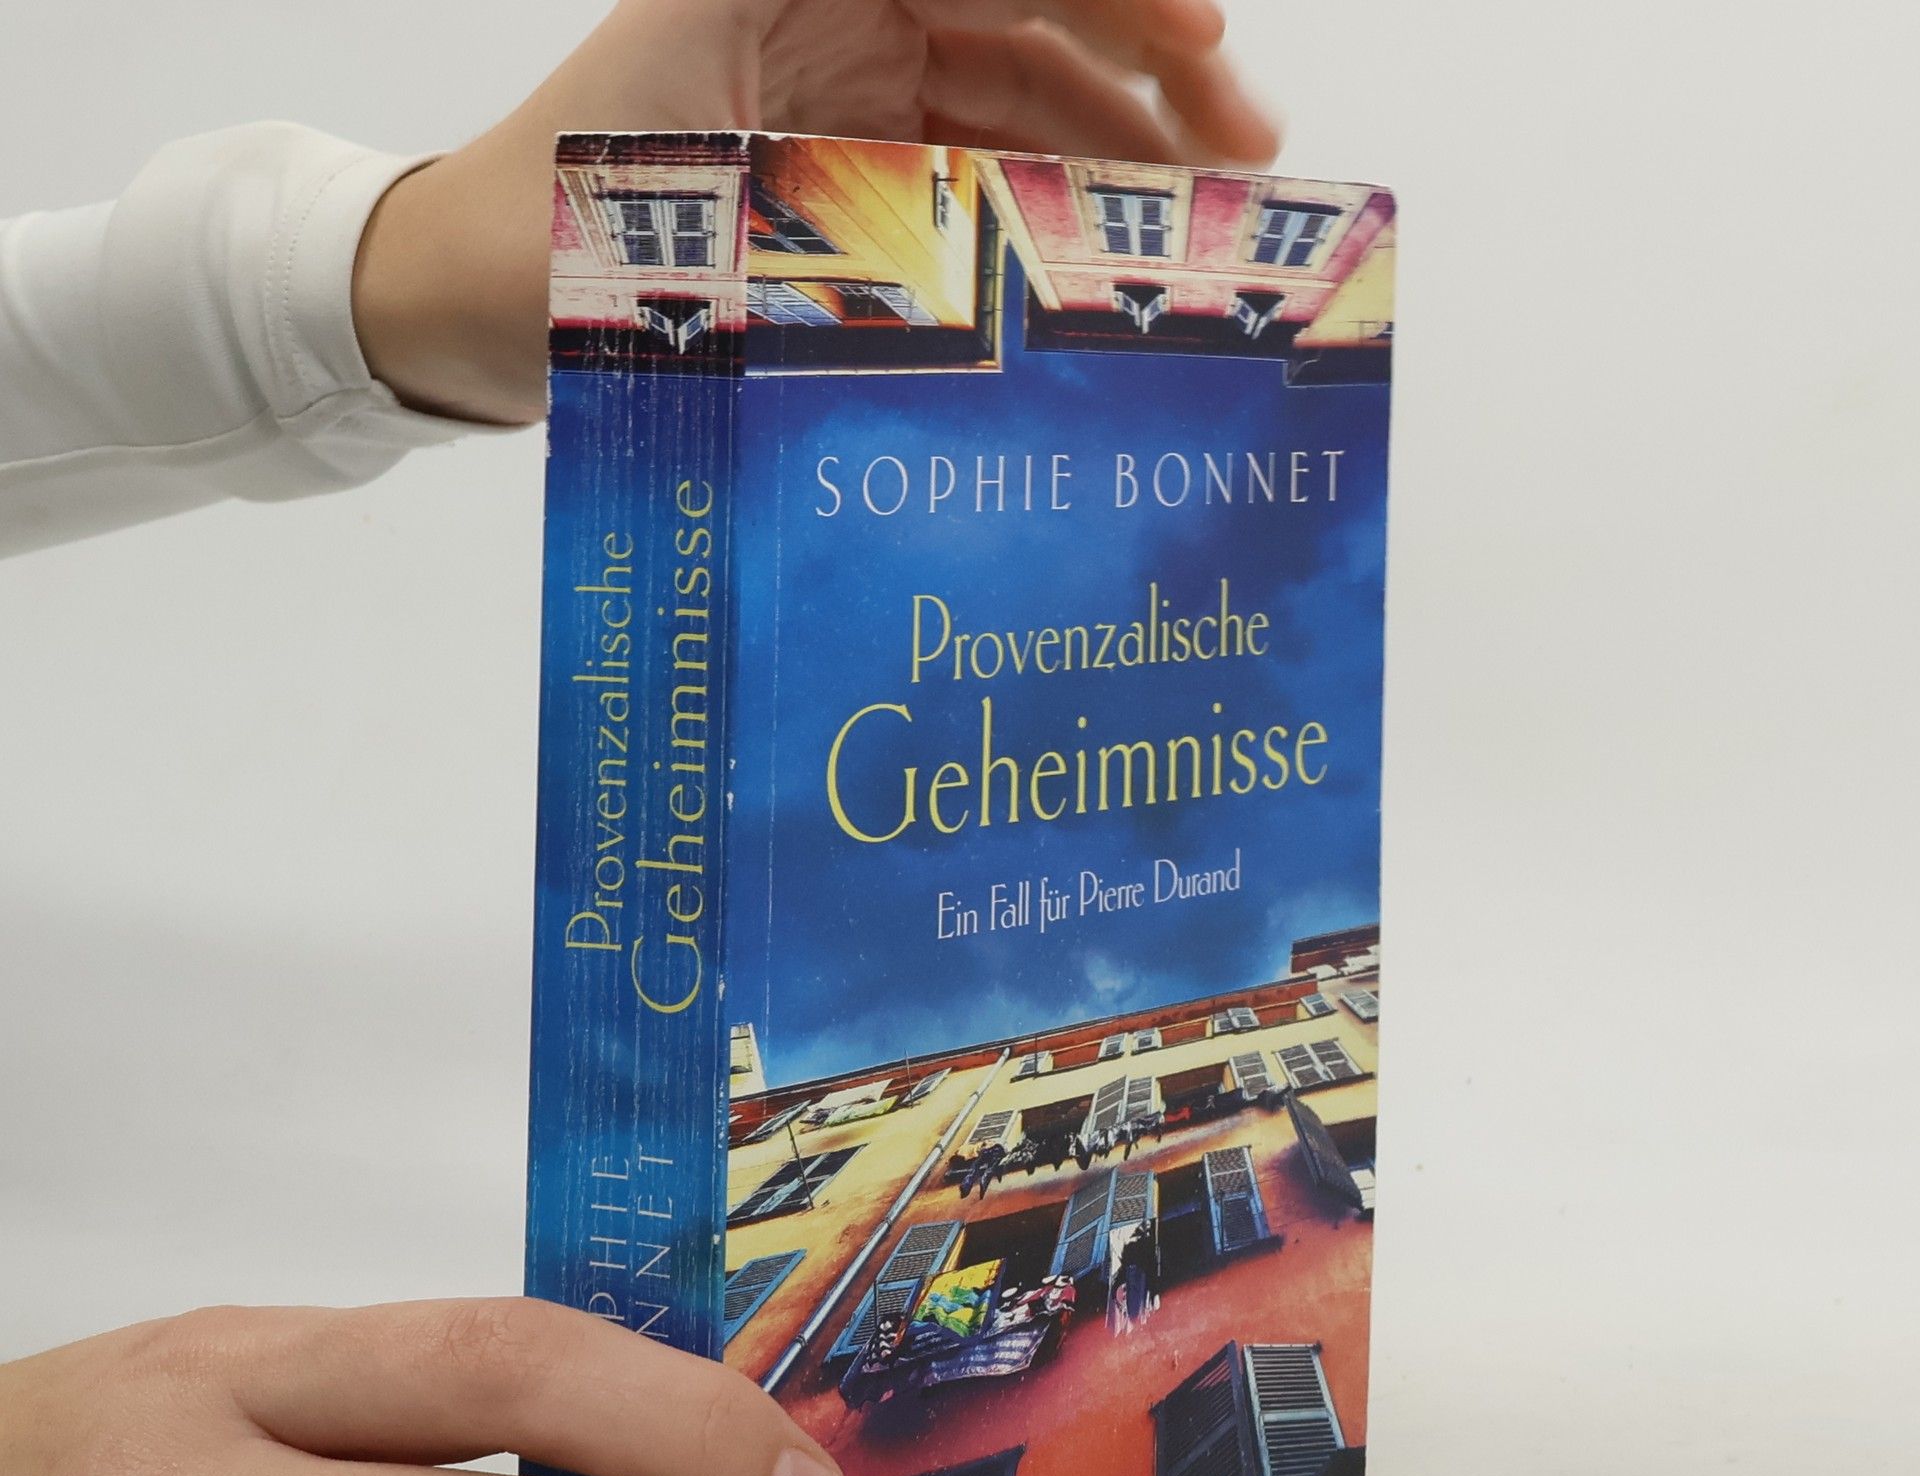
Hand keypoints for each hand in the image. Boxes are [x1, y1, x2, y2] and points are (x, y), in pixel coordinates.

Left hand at [353, 0, 1278, 422]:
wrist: (463, 312)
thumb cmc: (541, 236)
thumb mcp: (682, 184)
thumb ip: (823, 170)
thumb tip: (984, 174)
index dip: (1107, 0)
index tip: (1200, 41)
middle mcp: (823, 16)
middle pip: (1025, 17)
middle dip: (1149, 71)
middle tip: (1247, 151)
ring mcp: (840, 92)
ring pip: (1017, 93)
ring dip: (1117, 145)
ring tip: (1207, 215)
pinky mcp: (844, 169)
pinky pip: (976, 165)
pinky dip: (1051, 199)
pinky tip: (1115, 243)